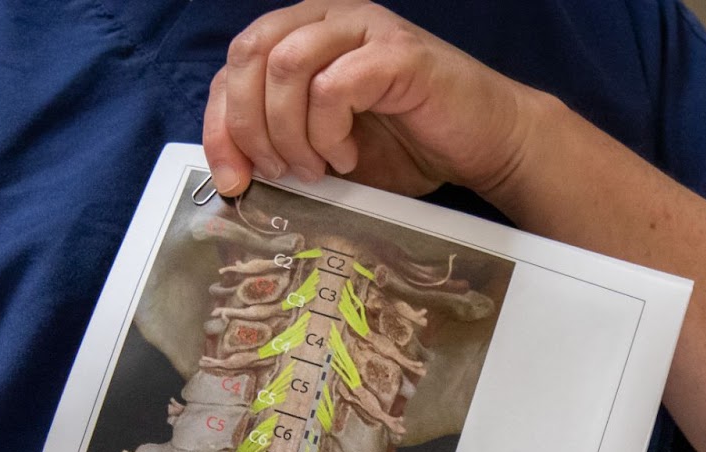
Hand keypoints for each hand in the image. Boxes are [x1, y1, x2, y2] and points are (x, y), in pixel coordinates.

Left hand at [203, 0, 536, 198]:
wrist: (484, 144)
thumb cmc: (407, 146)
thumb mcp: (323, 150)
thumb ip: (277, 146)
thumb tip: (230, 174)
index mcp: (303, 36)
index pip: (233, 66)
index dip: (221, 125)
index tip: (231, 178)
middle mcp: (329, 19)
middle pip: (250, 53)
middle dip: (249, 126)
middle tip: (278, 172)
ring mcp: (365, 30)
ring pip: (286, 63)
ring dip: (288, 130)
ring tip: (314, 166)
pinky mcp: (397, 53)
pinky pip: (334, 85)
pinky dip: (328, 132)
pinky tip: (346, 156)